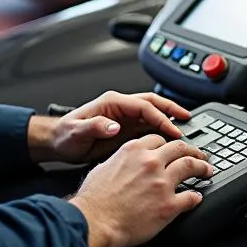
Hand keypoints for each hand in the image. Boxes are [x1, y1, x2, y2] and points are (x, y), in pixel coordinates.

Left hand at [29, 91, 189, 164]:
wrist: (58, 143)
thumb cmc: (65, 135)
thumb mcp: (76, 131)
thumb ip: (95, 126)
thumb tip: (114, 126)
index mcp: (112, 102)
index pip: (143, 106)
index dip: (160, 117)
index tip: (173, 130)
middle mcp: (120, 107)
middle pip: (153, 103)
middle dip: (172, 109)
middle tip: (188, 119)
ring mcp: (124, 117)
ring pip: (153, 113)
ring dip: (169, 118)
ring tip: (185, 127)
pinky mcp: (125, 129)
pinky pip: (147, 126)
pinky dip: (161, 130)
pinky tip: (170, 139)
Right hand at [68, 134, 212, 246]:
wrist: (96, 222)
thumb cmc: (94, 200)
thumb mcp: (103, 168)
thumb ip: (119, 161)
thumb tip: (124, 164)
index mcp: (134, 151)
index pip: (159, 139)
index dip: (168, 144)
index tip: (173, 148)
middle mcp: (150, 163)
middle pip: (180, 148)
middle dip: (192, 151)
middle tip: (199, 155)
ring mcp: (162, 183)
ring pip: (191, 166)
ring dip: (202, 167)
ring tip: (207, 170)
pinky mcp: (169, 205)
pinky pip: (190, 197)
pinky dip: (196, 197)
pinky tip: (197, 198)